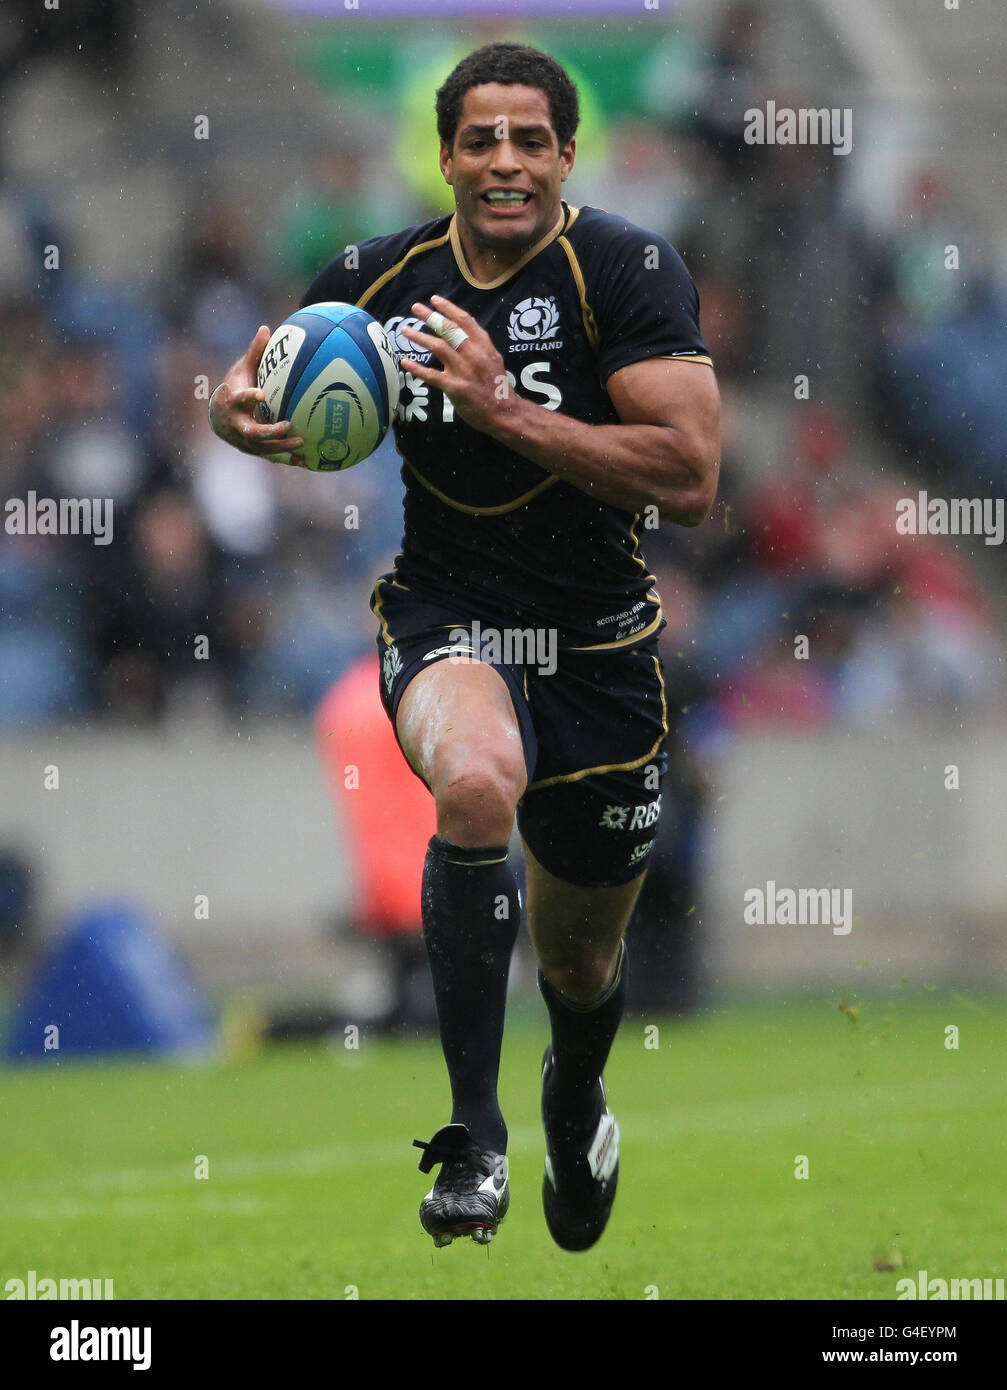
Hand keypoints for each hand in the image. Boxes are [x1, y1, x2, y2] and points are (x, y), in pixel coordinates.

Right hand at [208, 325, 307, 465]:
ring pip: (263, 448)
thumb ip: (254, 353)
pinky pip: (271, 457)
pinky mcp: (253, 451)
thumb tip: (266, 328)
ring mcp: (244, 441)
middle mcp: (236, 424)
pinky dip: (287, 460)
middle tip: (288, 425)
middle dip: (269, 431)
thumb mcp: (241, 371)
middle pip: (251, 431)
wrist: (219, 419)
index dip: (248, 397)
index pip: (239, 399)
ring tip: (303, 442)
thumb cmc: (234, 389)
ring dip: (282, 448)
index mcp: (233, 402)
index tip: (260, 394)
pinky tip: (306, 461)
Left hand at [398, 296, 516, 435]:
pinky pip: (432, 375)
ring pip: (438, 347)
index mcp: (484, 345)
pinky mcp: (455, 387)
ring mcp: (464, 370)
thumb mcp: (493, 359)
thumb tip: (463, 332)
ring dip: (419, 337)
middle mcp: (474, 354)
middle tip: (415, 308)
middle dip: (430, 316)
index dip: (448, 308)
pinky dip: (417, 368)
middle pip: (449, 330)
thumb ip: (479, 345)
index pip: (464, 320)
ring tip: (405, 330)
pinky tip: (405, 362)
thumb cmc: (497, 386)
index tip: (434, 300)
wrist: (505, 413)